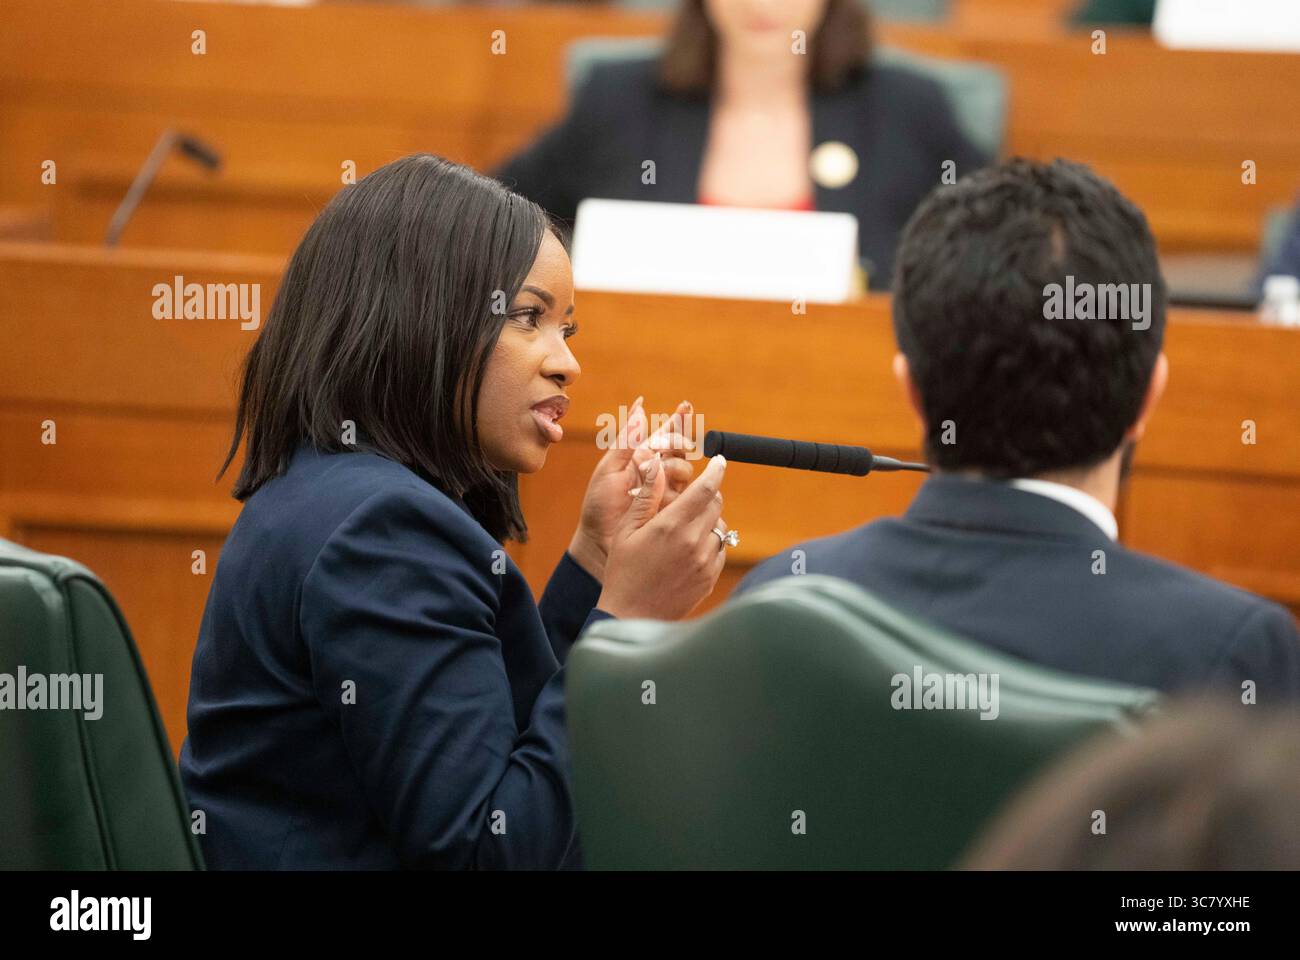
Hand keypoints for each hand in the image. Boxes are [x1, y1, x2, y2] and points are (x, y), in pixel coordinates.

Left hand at [568, 397, 697, 581]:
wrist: (598, 542)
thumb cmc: (599, 506)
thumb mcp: (609, 469)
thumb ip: (626, 440)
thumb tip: (640, 407)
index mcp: (644, 460)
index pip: (667, 436)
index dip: (679, 421)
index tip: (685, 406)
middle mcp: (660, 475)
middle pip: (681, 453)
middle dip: (671, 449)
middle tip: (651, 456)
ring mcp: (669, 493)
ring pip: (685, 473)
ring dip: (668, 471)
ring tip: (643, 480)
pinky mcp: (674, 512)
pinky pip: (686, 497)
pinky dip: (672, 493)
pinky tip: (656, 497)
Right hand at [596, 453, 729, 620]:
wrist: (631, 616)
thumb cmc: (623, 571)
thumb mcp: (627, 530)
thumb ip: (646, 495)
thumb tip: (656, 464)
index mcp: (671, 525)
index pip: (705, 489)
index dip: (716, 471)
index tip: (720, 461)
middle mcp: (693, 542)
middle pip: (716, 504)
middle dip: (708, 495)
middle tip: (692, 498)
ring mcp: (705, 562)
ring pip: (720, 527)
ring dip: (709, 520)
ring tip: (686, 528)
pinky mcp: (710, 578)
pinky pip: (720, 550)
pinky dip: (710, 543)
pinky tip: (689, 550)